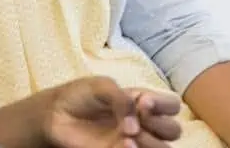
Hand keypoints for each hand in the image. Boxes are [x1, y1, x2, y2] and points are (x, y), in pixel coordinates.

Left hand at [41, 77, 181, 147]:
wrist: (56, 114)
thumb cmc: (80, 95)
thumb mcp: (101, 86)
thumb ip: (121, 98)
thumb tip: (136, 122)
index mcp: (142, 101)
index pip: (171, 105)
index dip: (164, 105)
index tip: (143, 101)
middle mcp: (143, 122)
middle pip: (173, 130)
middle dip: (160, 124)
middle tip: (139, 117)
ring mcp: (133, 141)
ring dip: (150, 141)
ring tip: (128, 133)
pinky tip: (124, 144)